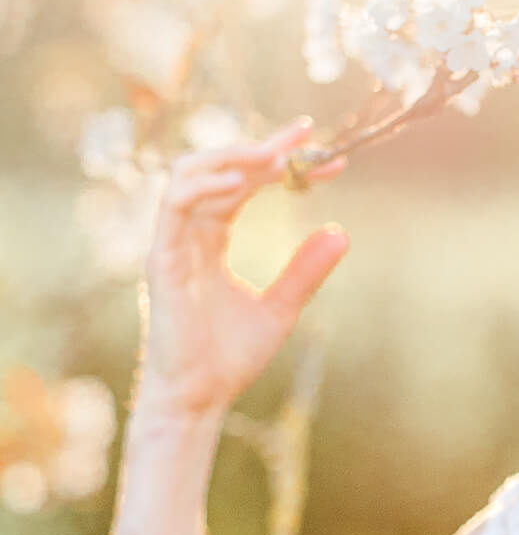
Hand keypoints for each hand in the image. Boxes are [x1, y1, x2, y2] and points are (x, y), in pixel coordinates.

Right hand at [134, 118, 349, 424]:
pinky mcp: (161, 260)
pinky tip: (240, 181)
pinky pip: (173, 206)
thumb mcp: (282, 308)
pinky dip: (203, 186)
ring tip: (274, 154)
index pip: (244, 183)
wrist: (200, 399)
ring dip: (231, 155)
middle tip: (305, 135)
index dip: (280, 163)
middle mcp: (189, 234)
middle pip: (219, 169)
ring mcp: (172, 244)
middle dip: (261, 146)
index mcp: (211, 239)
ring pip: (188, 174)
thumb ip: (305, 270)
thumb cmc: (229, 358)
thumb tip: (341, 233)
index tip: (324, 152)